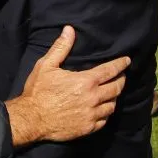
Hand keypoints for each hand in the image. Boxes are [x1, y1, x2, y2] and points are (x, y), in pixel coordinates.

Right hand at [8, 26, 129, 145]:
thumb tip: (69, 29)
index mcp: (85, 81)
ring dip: (114, 98)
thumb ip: (61, 47)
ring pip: (112, 105)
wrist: (31, 119)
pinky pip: (104, 120)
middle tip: (121, 77)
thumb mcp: (46, 66)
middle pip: (116, 88)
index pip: (110, 70)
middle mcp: (92, 98)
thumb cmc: (38, 91)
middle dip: (121, 80)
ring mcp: (91, 114)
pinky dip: (105, 114)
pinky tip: (102, 110)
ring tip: (111, 93)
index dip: (120, 64)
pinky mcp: (87, 128)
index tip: (127, 61)